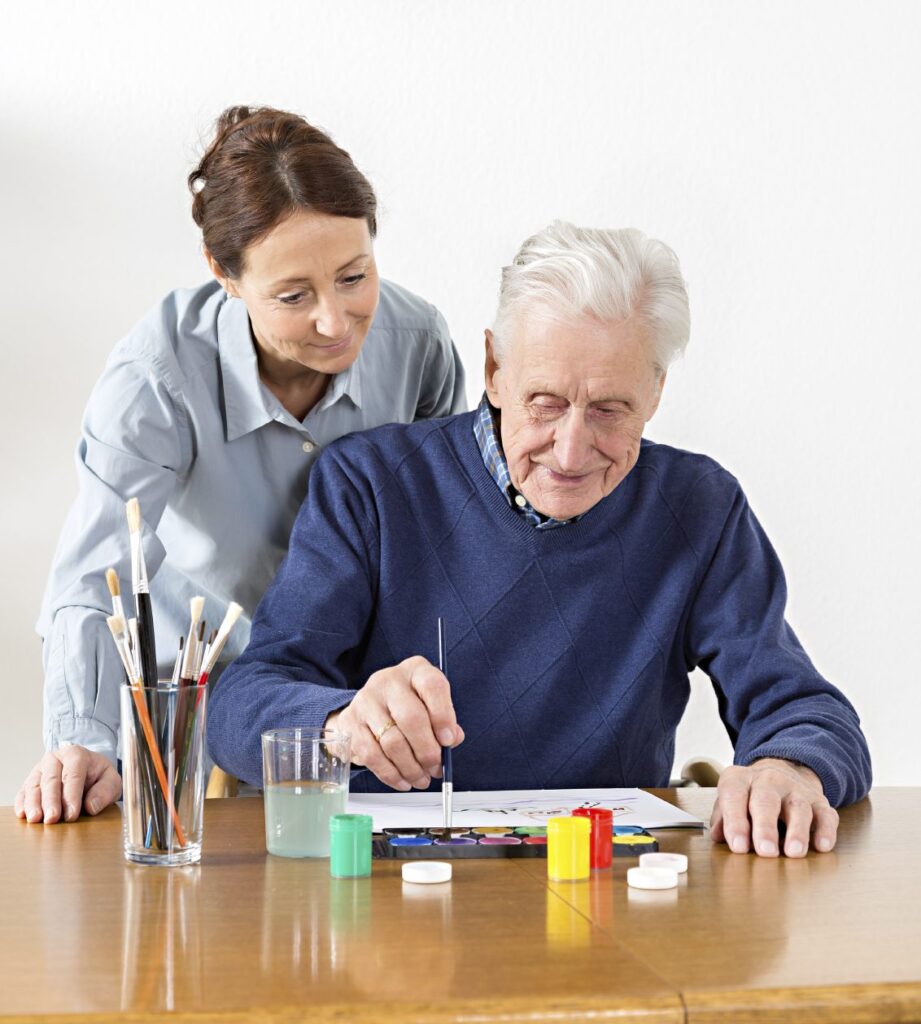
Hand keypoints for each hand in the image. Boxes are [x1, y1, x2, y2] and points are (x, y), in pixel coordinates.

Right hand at [14, 746, 121, 822]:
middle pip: (50, 780)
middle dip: (51, 801)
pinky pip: (23, 791)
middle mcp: (55, 759)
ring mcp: (40, 769)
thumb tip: (91, 806)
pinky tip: (23, 815)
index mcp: (76, 754)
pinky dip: (21, 803)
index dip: (71, 796)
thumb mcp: (111, 781)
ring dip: (33, 803)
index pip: (73, 775)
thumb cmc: (98, 776)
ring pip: (33, 785)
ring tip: (35, 819)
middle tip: (52, 819)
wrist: (87, 771)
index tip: (72, 815)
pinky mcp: (30, 781)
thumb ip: (105, 791)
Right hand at [326, 656, 463, 791]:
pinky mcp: (350, 722)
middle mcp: (388, 681)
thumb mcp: (431, 705)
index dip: (443, 716)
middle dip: (427, 751)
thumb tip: (454, 739)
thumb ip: (446, 721)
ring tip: (422, 779)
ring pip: (392, 742)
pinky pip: (372, 756)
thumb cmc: (409, 705)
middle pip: (411, 718)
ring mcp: (366, 700)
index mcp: (415, 670)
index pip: (432, 686)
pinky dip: (391, 774)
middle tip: (436, 768)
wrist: (370, 706)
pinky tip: (403, 781)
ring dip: (411, 768)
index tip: (449, 741)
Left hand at [710, 758, 838, 857]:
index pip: (734, 796)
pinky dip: (826, 830)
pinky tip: (822, 846)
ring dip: (797, 831)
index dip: (735, 821)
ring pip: (798, 807)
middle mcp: (768, 780)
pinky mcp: (819, 801)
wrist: (784, 769)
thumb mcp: (731, 799)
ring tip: (794, 853)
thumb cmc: (750, 794)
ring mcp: (796, 789)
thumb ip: (723, 817)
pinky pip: (826, 814)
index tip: (738, 846)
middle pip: (766, 800)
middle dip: (765, 827)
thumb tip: (719, 837)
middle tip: (766, 852)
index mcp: (740, 779)